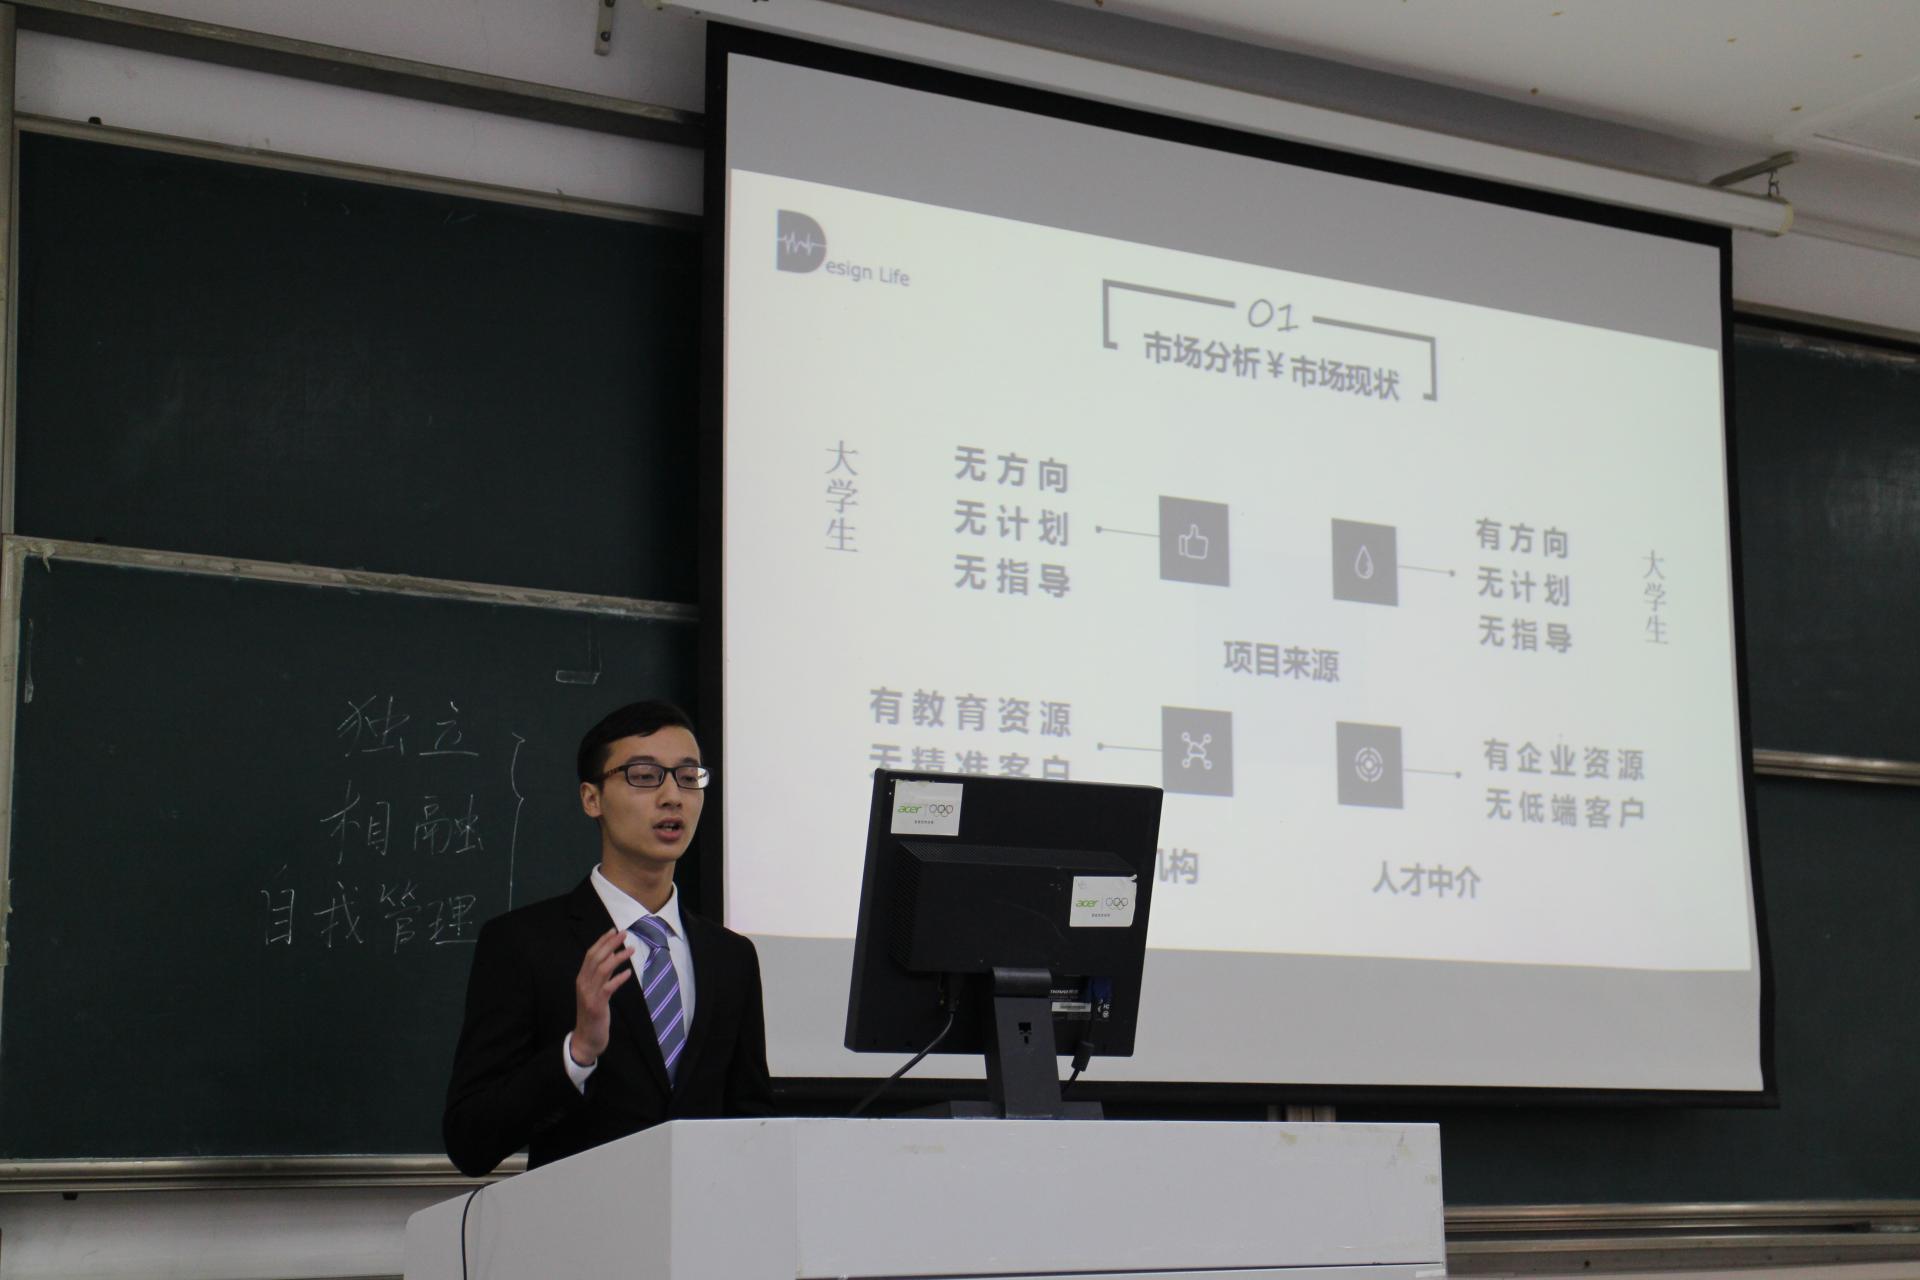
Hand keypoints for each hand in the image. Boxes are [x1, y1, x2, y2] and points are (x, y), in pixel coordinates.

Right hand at [571, 928, 633, 1064]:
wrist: (586, 1038)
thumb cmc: (593, 1014)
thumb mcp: (595, 991)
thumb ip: (601, 976)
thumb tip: (612, 957)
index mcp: (582, 979)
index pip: (590, 955)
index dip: (601, 941)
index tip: (613, 931)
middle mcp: (583, 983)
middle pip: (595, 958)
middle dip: (610, 944)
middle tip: (624, 934)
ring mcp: (589, 994)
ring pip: (602, 969)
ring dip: (617, 958)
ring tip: (631, 950)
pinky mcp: (597, 1005)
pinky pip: (608, 988)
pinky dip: (618, 978)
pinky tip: (628, 973)